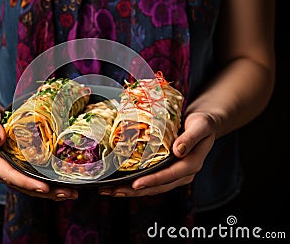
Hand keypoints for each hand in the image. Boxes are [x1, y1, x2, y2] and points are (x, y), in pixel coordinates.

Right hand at [0, 100, 77, 200]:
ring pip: (29, 185)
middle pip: (22, 185)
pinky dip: (49, 183)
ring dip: (50, 192)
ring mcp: (9, 168)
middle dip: (45, 192)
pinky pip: (32, 178)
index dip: (25, 182)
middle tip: (67, 193)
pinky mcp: (18, 165)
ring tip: (71, 193)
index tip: (43, 187)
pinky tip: (64, 186)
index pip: (7, 174)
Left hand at [98, 112, 216, 196]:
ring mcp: (174, 174)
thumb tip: (178, 150)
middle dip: (134, 191)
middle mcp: (183, 173)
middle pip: (157, 186)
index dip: (152, 181)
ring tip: (110, 191)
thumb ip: (190, 138)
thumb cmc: (202, 123)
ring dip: (130, 190)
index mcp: (191, 164)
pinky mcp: (167, 171)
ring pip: (152, 187)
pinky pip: (150, 180)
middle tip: (113, 191)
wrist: (204, 124)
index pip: (169, 176)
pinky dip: (134, 183)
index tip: (135, 184)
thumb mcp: (200, 126)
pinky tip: (119, 183)